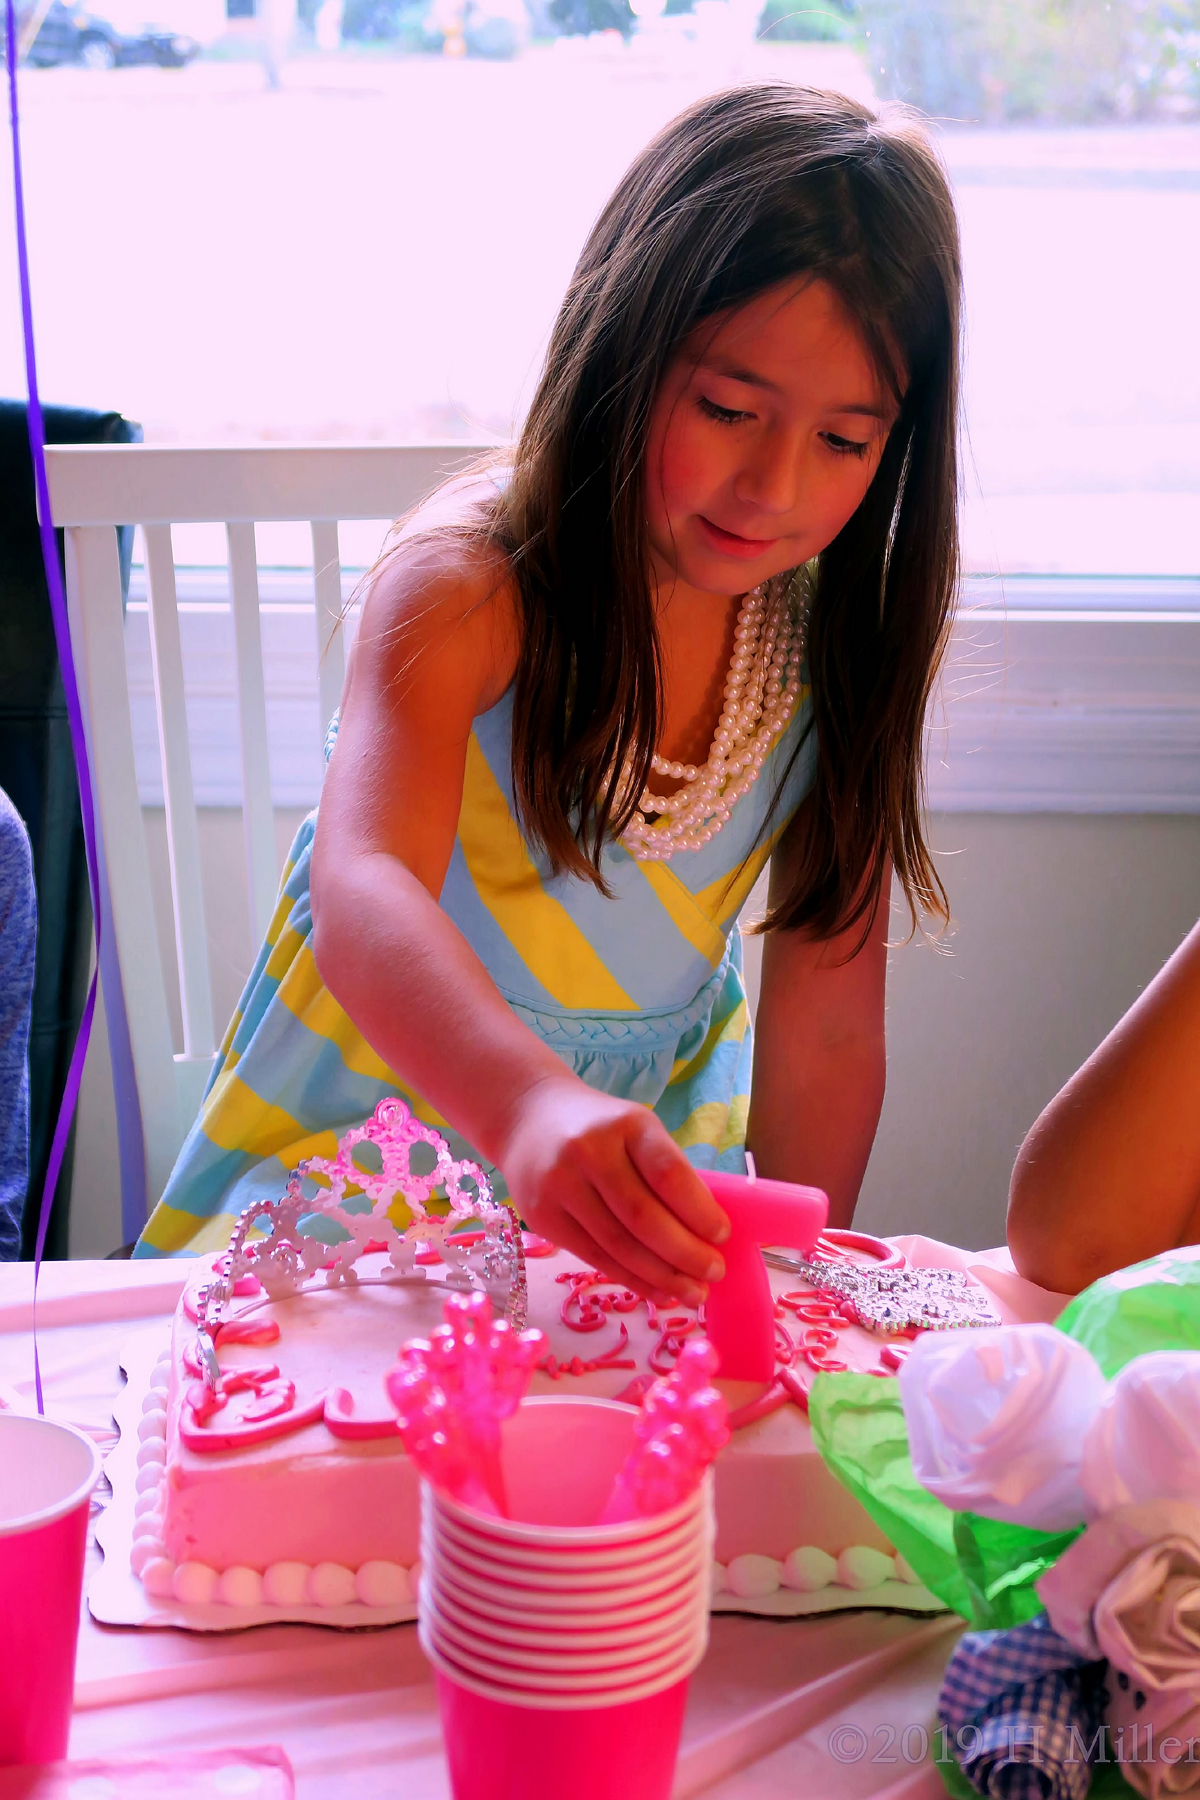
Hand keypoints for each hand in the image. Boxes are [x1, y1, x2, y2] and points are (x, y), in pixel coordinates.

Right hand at [498, 1076, 730, 1307]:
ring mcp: (560, 1185)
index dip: (699, 1211)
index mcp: (626, 1124)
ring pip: (618, 1244)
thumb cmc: (600, 1131)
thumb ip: (666, 1172)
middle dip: (685, 1253)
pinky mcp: (542, 1217)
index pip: (668, 1173)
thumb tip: (707, 1236)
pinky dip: (631, 1279)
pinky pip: (594, 1257)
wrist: (528, 1120)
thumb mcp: (636, 1131)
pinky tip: (658, 1291)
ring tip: (692, 1293)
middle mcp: (588, 1152)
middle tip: (714, 1273)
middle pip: (642, 1216)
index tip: (722, 1236)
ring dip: (661, 1276)